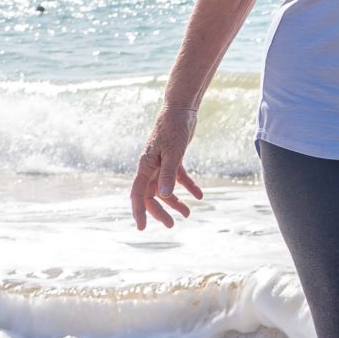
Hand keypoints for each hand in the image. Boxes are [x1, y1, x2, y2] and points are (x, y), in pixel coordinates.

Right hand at [129, 105, 206, 230]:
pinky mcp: (174, 158)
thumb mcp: (173, 153)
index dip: (139, 212)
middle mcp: (150, 167)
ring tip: (188, 214)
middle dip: (160, 211)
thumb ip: (168, 174)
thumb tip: (164, 196)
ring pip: (165, 188)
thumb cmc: (174, 128)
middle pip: (152, 195)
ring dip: (175, 202)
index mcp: (145, 166)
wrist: (181, 109)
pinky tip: (200, 196)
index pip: (138, 194)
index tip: (142, 228)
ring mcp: (161, 163)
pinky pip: (178, 177)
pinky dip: (188, 186)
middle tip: (172, 225)